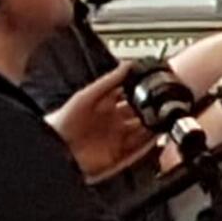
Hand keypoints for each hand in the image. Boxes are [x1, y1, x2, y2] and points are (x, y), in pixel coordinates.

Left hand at [48, 65, 154, 181]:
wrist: (56, 149)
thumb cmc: (64, 122)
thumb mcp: (87, 95)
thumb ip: (109, 81)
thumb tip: (128, 65)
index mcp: (106, 105)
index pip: (131, 96)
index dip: (143, 92)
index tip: (156, 86)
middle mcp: (113, 122)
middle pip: (140, 114)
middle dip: (152, 111)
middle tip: (164, 105)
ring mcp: (117, 139)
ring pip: (142, 132)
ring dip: (153, 128)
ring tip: (165, 121)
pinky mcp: (118, 155)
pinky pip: (138, 150)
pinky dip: (148, 145)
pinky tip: (156, 138)